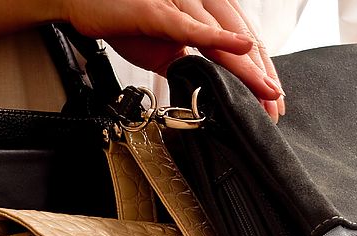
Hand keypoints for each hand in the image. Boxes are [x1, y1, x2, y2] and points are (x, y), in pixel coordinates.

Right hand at [64, 0, 284, 120]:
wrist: (81, 3)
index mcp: (202, 9)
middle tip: (275, 104)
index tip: (271, 98)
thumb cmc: (122, 18)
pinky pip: (192, 26)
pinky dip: (218, 38)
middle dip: (260, 74)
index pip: (241, 40)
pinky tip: (239, 48)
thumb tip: (207, 88)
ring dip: (246, 66)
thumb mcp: (164, 48)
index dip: (259, 70)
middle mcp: (196, 1)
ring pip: (223, 34)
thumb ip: (188, 64)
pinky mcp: (158, 9)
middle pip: (240, 38)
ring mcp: (179, 2)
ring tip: (264, 89)